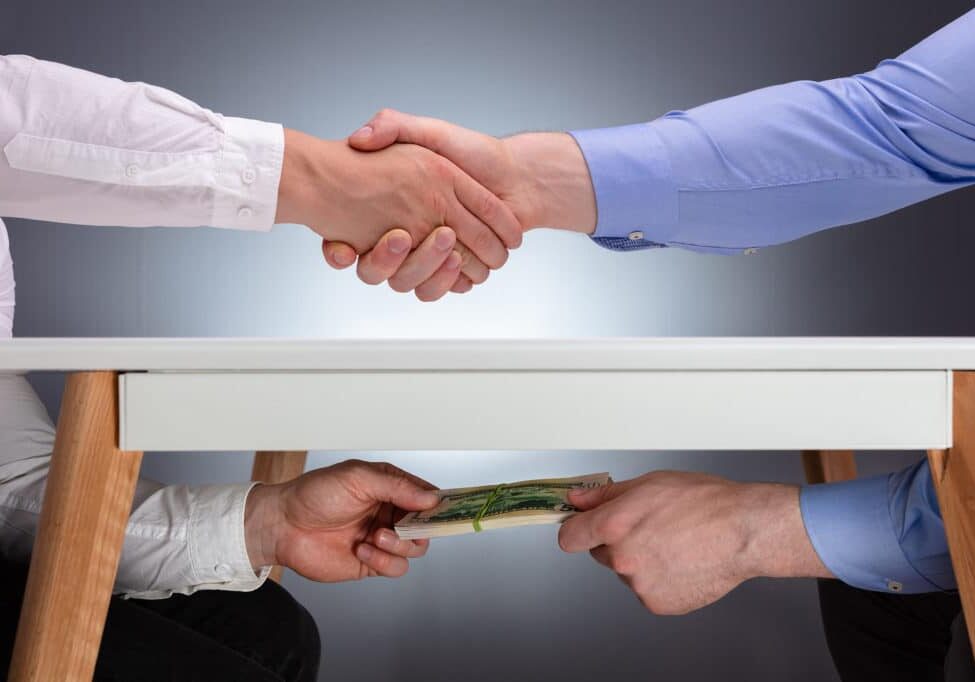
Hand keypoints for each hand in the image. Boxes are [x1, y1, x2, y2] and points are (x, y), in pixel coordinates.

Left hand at [244, 459, 438, 580]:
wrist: (282, 525)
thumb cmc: (314, 494)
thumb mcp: (358, 478)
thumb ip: (396, 486)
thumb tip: (430, 497)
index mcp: (390, 488)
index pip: (427, 495)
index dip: (441, 503)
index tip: (451, 509)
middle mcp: (390, 513)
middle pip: (427, 525)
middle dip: (420, 528)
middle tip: (405, 526)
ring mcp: (382, 539)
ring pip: (415, 548)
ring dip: (399, 544)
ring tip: (375, 537)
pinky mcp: (371, 563)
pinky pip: (396, 568)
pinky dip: (384, 562)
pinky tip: (363, 550)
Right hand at [275, 128, 521, 288]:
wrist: (518, 177)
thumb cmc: (475, 153)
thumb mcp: (429, 132)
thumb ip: (393, 126)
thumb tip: (359, 139)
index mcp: (391, 209)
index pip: (350, 238)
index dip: (342, 247)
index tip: (351, 240)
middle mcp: (405, 236)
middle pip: (377, 267)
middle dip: (386, 259)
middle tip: (402, 236)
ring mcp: (428, 257)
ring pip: (408, 282)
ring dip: (422, 269)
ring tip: (444, 248)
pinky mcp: (452, 273)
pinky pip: (437, 290)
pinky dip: (447, 282)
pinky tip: (456, 261)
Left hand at [558, 471, 830, 614]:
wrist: (744, 531)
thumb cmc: (704, 502)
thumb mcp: (649, 484)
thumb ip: (605, 496)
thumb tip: (578, 500)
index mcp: (614, 525)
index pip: (569, 537)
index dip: (576, 530)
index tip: (582, 528)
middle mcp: (622, 559)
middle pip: (601, 553)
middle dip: (617, 541)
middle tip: (650, 527)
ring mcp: (640, 585)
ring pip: (627, 572)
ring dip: (641, 561)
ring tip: (674, 543)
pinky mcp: (658, 603)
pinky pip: (648, 589)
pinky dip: (660, 579)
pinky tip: (681, 561)